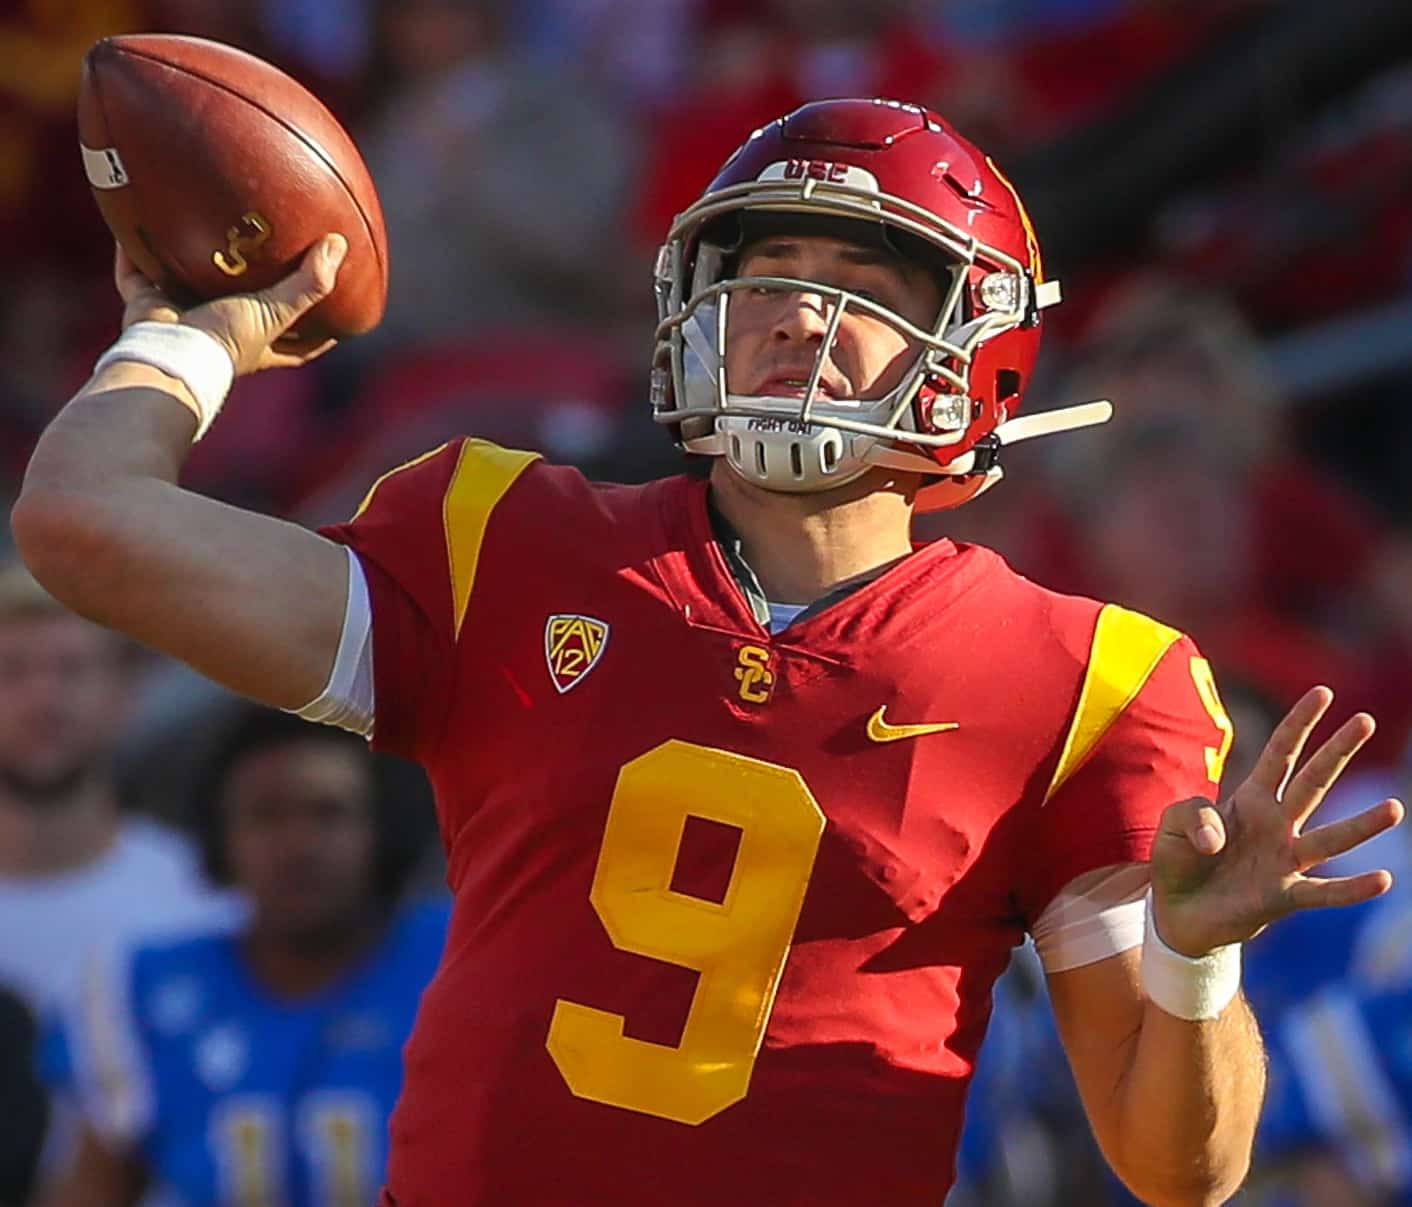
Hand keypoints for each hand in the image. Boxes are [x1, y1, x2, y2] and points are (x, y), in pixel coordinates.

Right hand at [113, 233, 346, 374]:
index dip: (319, 333)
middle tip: (266, 260)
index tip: (341, 317)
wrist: (166, 353)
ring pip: (188, 287)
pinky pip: (135, 271)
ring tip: (202, 231)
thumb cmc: (224, 341)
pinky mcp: (146, 305)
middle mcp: (219, 333)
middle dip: (252, 290)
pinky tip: (138, 216)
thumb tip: (338, 245)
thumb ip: (307, 285)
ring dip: (192, 264)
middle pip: (243, 311)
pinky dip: (133, 250)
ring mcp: (182, 318)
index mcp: (255, 345)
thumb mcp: (274, 313)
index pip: (298, 345)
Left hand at [1150, 686, 1404, 956]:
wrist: (1178, 912)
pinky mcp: (1284, 897)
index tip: (1323, 692)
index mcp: (1250, 799)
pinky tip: (1384, 880)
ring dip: (1362, 825)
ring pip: (1330, 838)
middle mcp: (1277, 824)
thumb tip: (1218, 840)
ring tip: (1395, 808)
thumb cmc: (1180, 860)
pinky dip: (1352, 888)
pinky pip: (1325, 892)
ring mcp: (1285, 860)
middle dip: (1337, 750)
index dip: (1299, 723)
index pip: (1280, 753)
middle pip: (1313, 781)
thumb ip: (1191, 815)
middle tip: (1366, 720)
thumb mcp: (1172, 823)